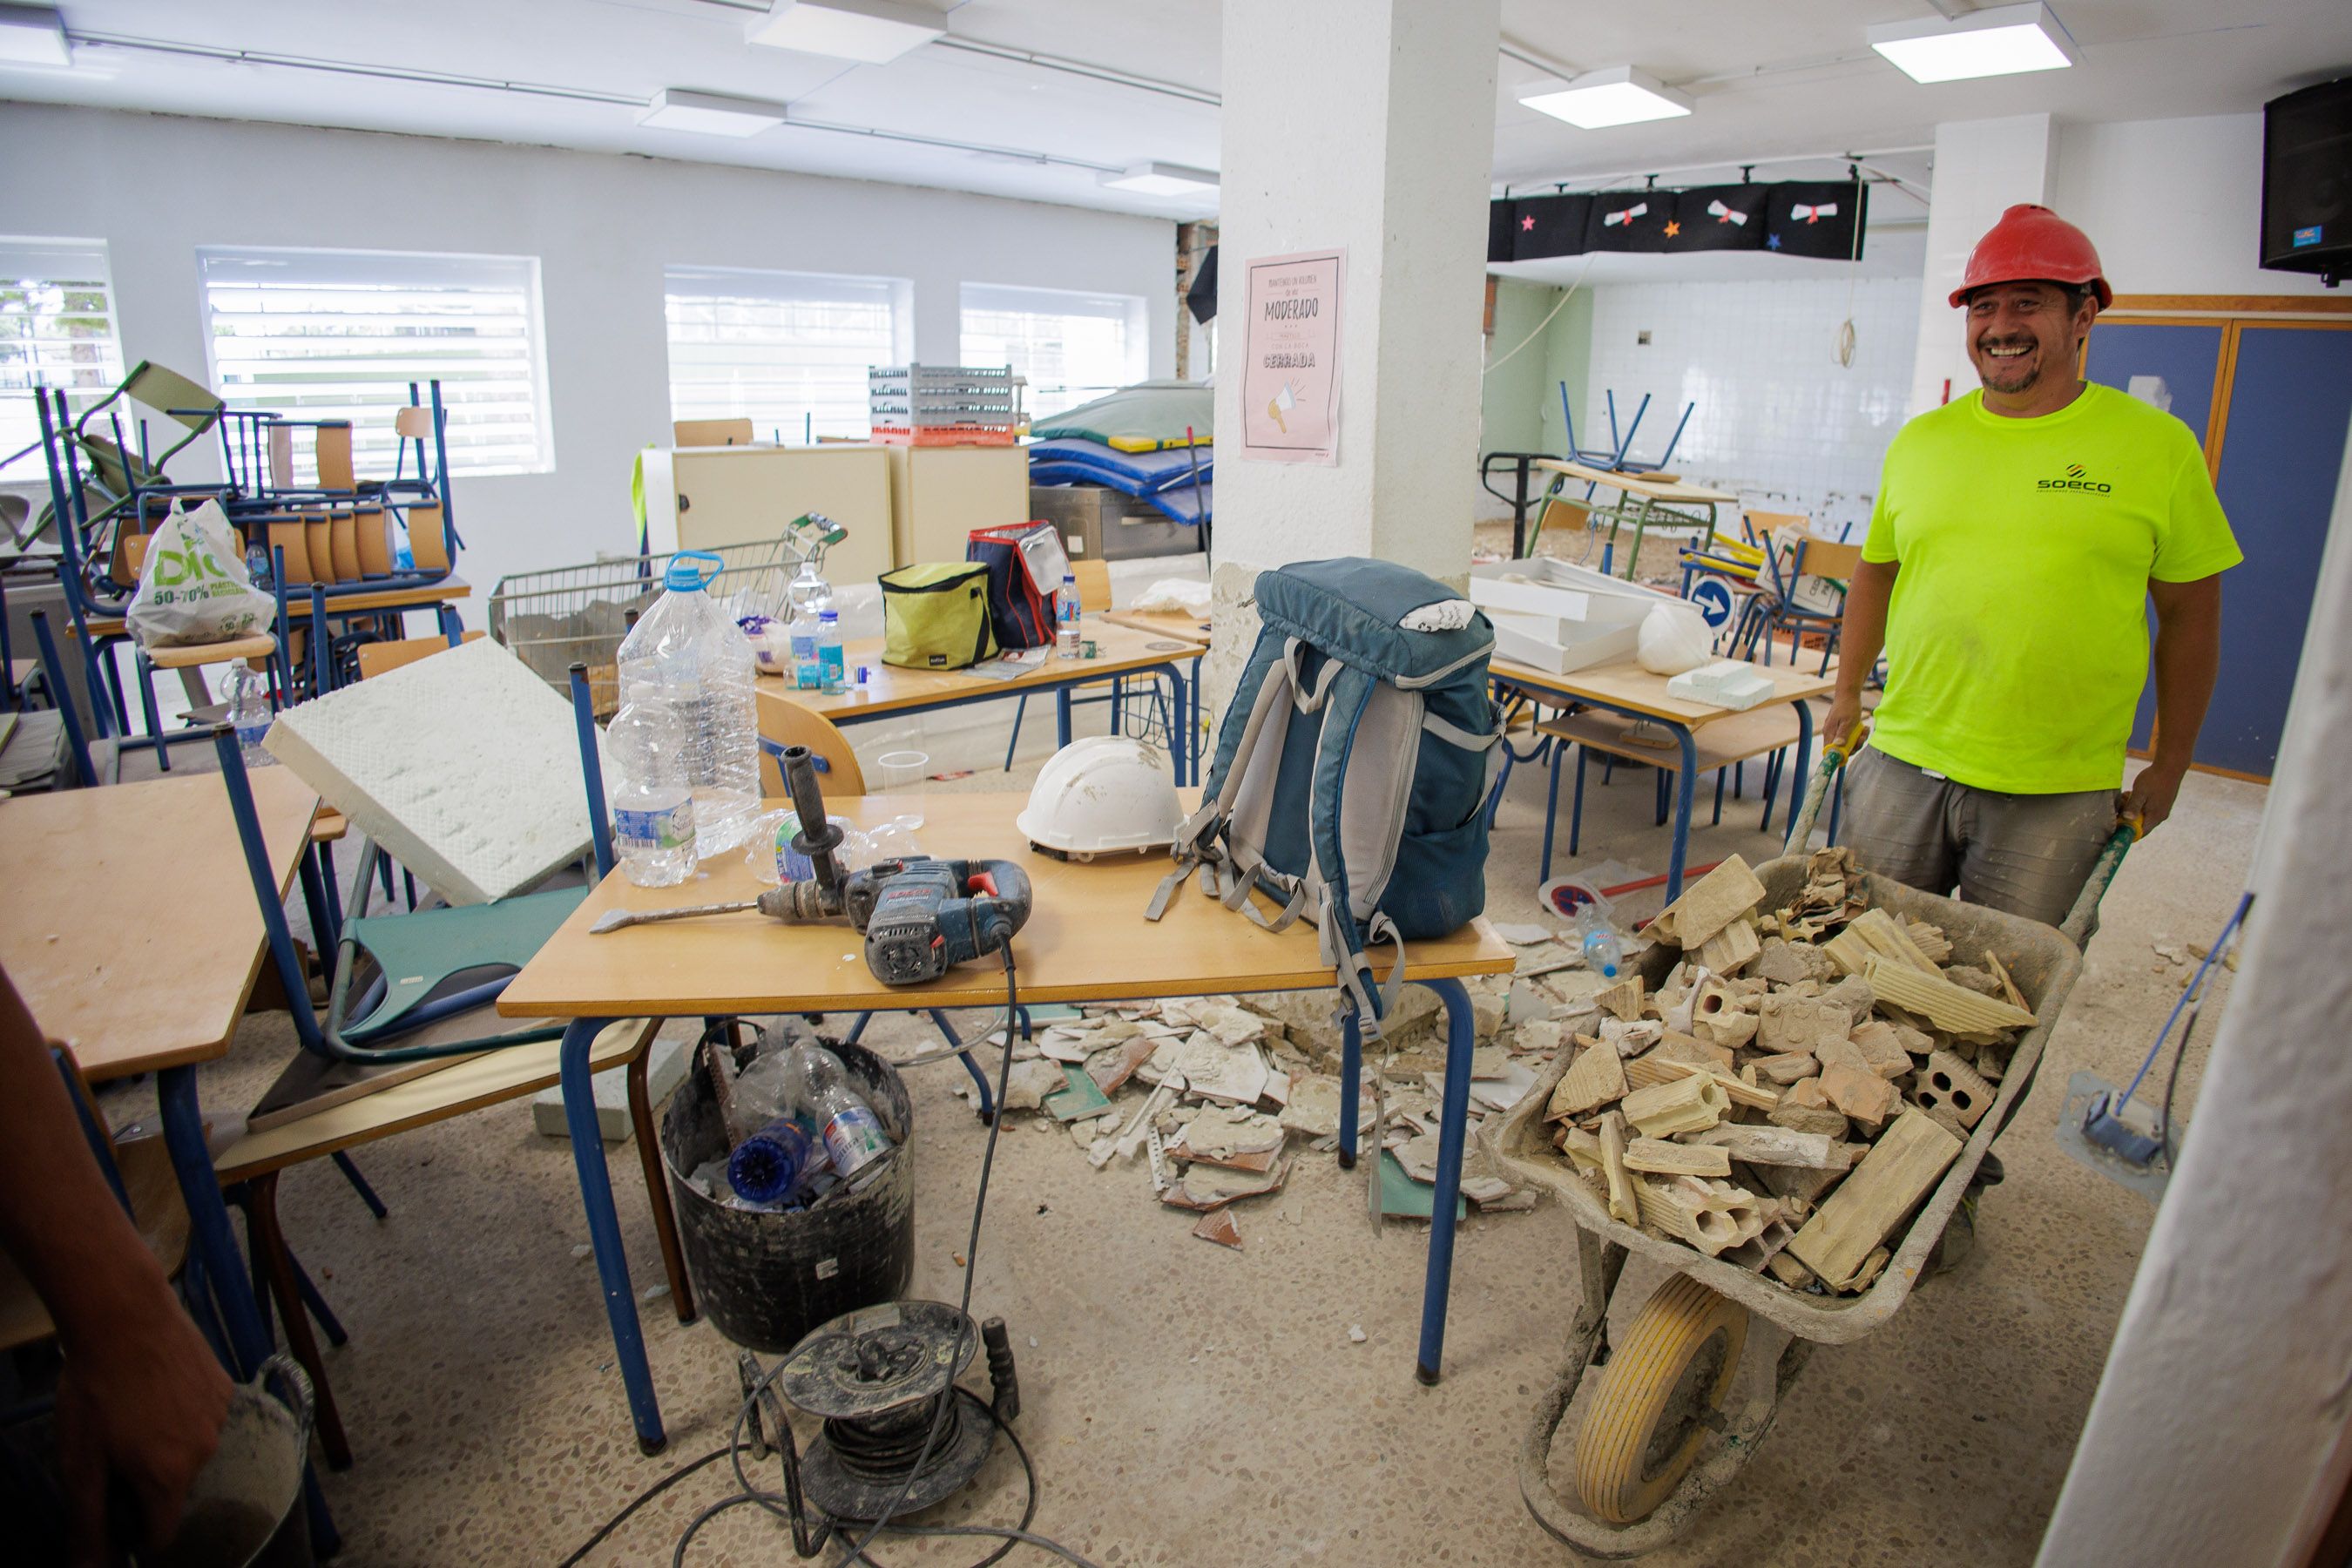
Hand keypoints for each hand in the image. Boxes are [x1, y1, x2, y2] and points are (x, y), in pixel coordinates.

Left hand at [56, 1283, 231, 1563]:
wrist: (124, 1316)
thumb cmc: (96, 1388)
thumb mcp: (79, 1461)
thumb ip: (88, 1520)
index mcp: (169, 1477)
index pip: (162, 1532)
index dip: (132, 1526)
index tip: (110, 1499)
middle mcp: (204, 1451)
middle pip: (175, 1489)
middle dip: (146, 1479)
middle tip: (114, 1446)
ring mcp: (219, 1416)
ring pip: (190, 1451)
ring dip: (166, 1444)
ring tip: (135, 1412)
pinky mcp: (225, 1385)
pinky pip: (204, 1417)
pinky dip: (183, 1414)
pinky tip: (157, 1389)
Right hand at [1822, 691, 1868, 758]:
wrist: (1849, 693)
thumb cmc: (1848, 706)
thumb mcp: (1848, 721)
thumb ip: (1843, 734)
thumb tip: (1838, 747)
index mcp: (1829, 733)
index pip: (1830, 751)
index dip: (1840, 756)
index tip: (1851, 751)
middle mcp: (1830, 733)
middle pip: (1840, 749)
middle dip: (1854, 746)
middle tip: (1862, 738)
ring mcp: (1835, 731)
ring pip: (1847, 743)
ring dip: (1858, 740)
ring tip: (1865, 730)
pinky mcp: (1841, 728)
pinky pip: (1849, 736)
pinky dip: (1857, 734)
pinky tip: (1864, 727)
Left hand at [2119, 761, 2187, 834]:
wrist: (2171, 766)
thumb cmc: (2154, 779)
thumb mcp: (2140, 793)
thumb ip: (2133, 807)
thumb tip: (2126, 820)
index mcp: (2155, 817)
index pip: (2139, 833)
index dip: (2126, 831)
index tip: (2116, 823)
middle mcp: (2160, 816)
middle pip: (2139, 824)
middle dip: (2127, 816)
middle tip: (2121, 803)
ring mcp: (2162, 810)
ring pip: (2142, 815)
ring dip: (2132, 808)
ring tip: (2127, 795)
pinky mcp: (2161, 803)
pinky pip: (2147, 808)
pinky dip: (2138, 803)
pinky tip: (2133, 793)